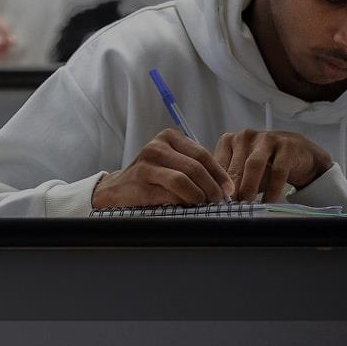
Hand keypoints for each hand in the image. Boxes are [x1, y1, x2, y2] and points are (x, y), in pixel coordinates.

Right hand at [92, 129, 233, 207]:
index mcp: (168, 137)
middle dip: (212, 187)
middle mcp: (156, 147)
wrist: (118, 189)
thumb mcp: (172, 162)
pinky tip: (187, 208)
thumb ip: (195, 167)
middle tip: (218, 200)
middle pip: (195, 167)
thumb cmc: (152, 177)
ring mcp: (145, 165)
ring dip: (198, 196)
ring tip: (204, 204)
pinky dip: (182, 203)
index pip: (202, 155)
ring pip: (182, 180)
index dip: (219, 174)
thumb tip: (225, 186)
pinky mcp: (139, 184)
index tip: (228, 189)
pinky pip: (168, 195)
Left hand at [215, 129, 331, 202]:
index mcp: (229, 141)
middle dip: (232, 189)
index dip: (217, 185)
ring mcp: (266, 138)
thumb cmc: (265, 164)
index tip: (217, 202)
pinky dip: (272, 188)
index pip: (219, 165)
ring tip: (247, 203)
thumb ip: (231, 182)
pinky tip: (269, 200)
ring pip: (253, 165)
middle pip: (235, 166)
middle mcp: (245, 136)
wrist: (298, 153)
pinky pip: (278, 170)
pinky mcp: (286, 146)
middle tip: (230, 207)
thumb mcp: (244, 171)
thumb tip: (219, 202)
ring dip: (249, 186)